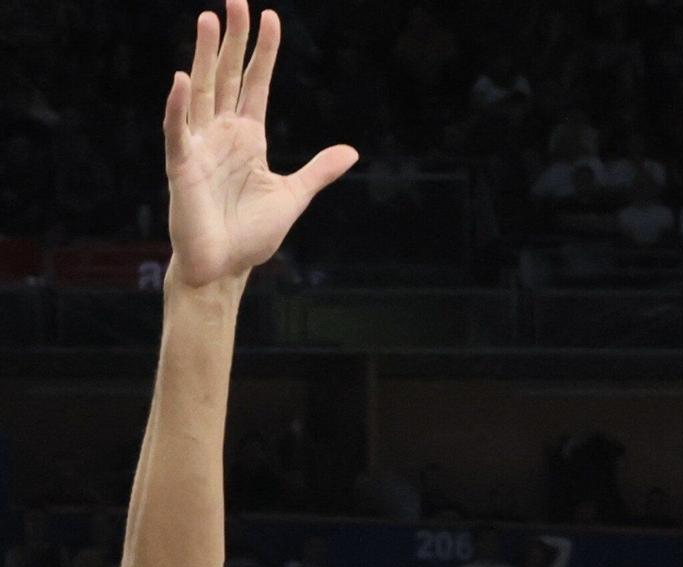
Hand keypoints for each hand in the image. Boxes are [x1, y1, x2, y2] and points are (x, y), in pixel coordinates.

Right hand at [164, 3, 357, 286]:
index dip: (263, 52)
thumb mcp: (292, 197)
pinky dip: (177, 106)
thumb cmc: (251, 236)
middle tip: (236, 0)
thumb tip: (351, 151)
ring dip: (203, 56)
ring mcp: (200, 146)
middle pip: (227, 76)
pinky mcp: (182, 166)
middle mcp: (222, 133)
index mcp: (248, 137)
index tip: (271, 17)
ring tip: (208, 19)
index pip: (256, 84)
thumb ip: (318, 171)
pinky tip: (180, 79)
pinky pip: (178, 130)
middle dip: (232, 40)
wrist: (224, 269)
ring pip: (201, 91)